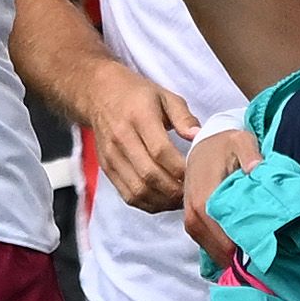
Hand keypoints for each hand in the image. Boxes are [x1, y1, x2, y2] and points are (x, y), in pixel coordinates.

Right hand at [83, 66, 199, 212]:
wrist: (100, 95)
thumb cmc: (138, 96)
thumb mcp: (165, 96)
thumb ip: (184, 117)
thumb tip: (199, 137)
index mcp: (139, 117)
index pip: (160, 151)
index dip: (181, 168)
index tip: (198, 173)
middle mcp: (121, 138)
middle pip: (149, 175)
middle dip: (175, 189)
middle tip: (194, 191)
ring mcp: (111, 156)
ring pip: (138, 190)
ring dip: (163, 201)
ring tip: (181, 199)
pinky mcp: (107, 169)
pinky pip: (128, 195)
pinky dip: (149, 204)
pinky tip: (165, 201)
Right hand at [182, 126, 262, 265]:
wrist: (204, 145)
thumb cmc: (225, 144)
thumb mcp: (241, 141)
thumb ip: (250, 154)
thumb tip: (256, 169)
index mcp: (205, 199)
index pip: (225, 239)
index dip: (247, 251)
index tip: (269, 255)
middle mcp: (194, 214)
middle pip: (219, 251)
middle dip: (243, 258)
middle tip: (268, 261)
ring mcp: (191, 220)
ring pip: (213, 251)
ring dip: (233, 257)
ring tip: (258, 260)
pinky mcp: (192, 222)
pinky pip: (208, 245)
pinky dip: (225, 250)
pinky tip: (242, 252)